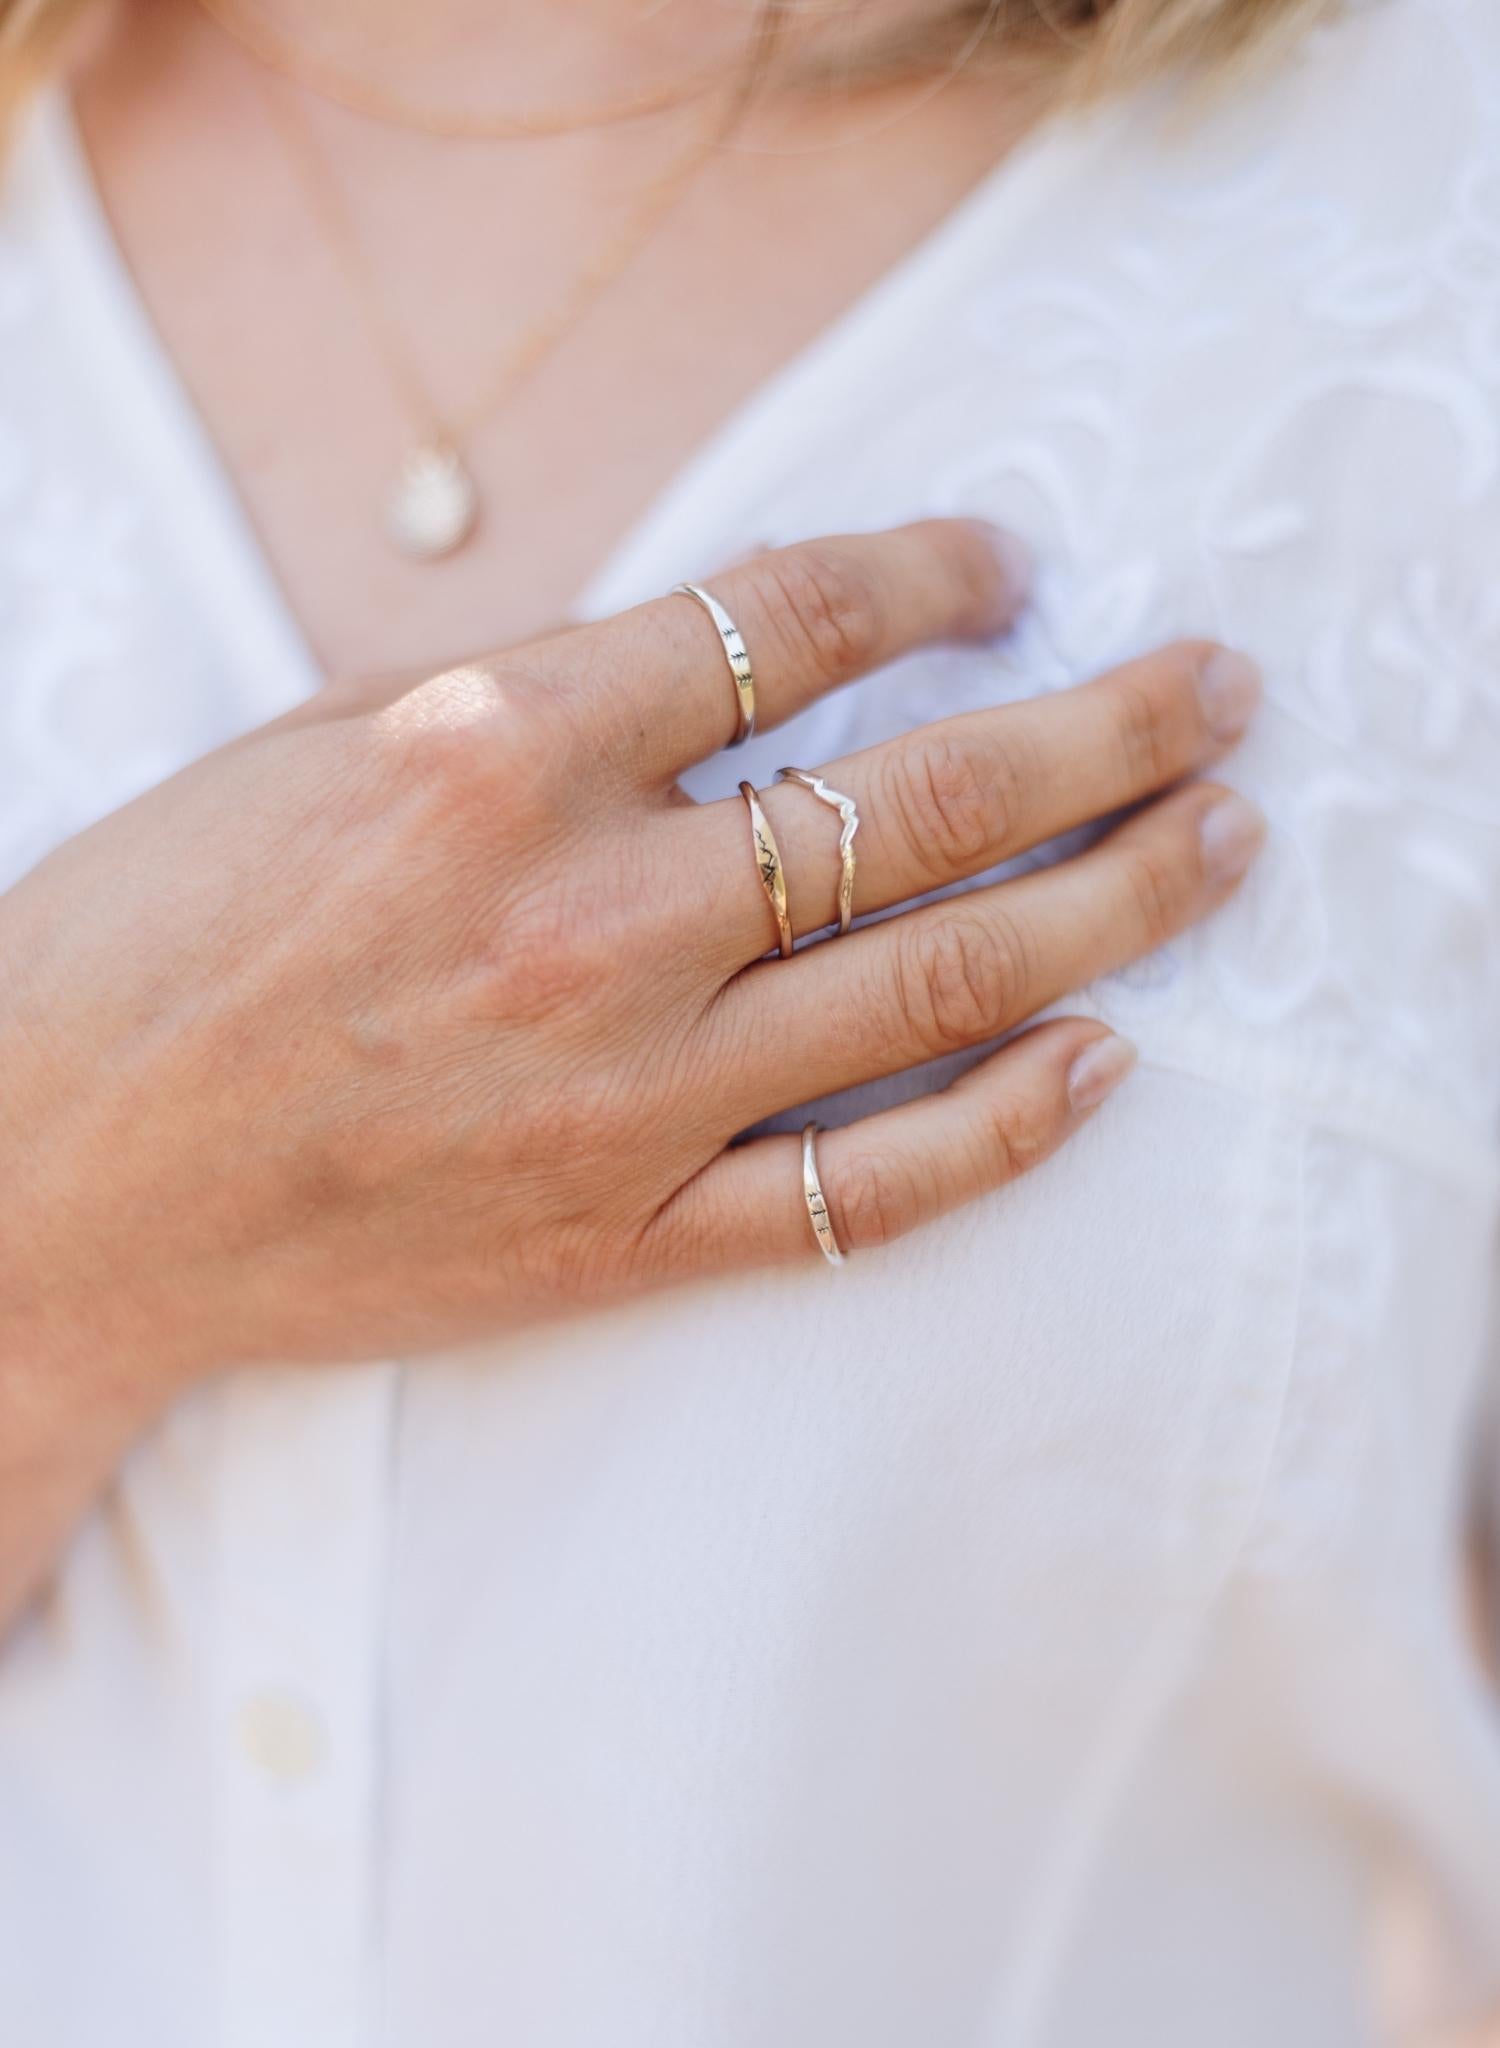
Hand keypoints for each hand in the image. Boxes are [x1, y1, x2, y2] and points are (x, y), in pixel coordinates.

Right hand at [0, 520, 1262, 1391]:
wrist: (58, 1182)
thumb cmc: (162, 940)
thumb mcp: (331, 746)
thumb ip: (541, 698)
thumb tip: (736, 653)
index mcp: (499, 754)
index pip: (788, 620)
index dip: (932, 573)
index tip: (1009, 569)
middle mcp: (590, 917)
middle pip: (922, 795)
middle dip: (1107, 727)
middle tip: (1218, 690)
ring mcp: (622, 1093)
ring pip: (936, 980)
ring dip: (1113, 899)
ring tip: (1223, 840)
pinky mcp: (624, 1238)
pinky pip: (864, 1191)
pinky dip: (1004, 1128)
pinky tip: (1103, 1063)